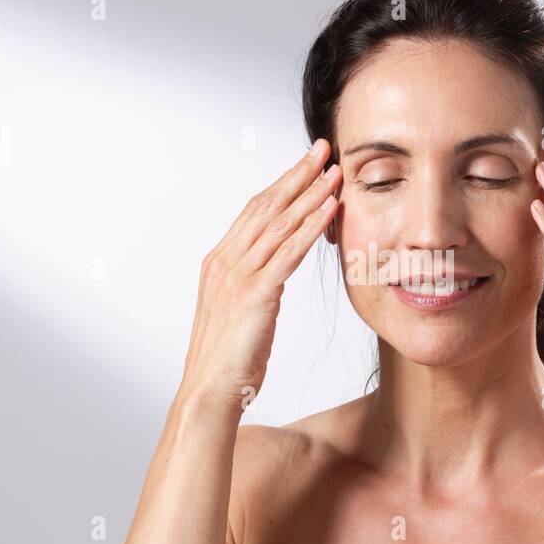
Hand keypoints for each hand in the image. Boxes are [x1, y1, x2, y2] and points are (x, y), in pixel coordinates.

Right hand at [178, 139, 340, 413]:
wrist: (208, 394)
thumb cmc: (227, 363)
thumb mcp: (242, 315)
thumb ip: (256, 287)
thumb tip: (275, 275)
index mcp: (219, 263)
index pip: (254, 212)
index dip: (281, 184)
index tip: (305, 164)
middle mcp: (225, 262)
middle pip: (266, 206)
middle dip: (297, 175)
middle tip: (323, 149)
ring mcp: (237, 276)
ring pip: (279, 224)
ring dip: (310, 194)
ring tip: (335, 171)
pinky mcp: (255, 294)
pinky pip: (289, 252)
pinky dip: (312, 226)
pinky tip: (331, 209)